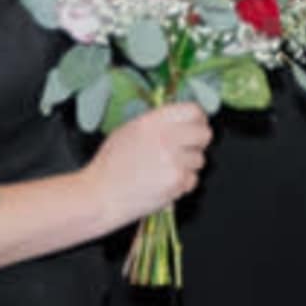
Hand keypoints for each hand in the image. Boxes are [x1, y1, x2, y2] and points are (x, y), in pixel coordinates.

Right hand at [89, 101, 212, 222]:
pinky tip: (162, 183)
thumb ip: (157, 123)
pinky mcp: (177, 181)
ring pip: (200, 160)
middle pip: (205, 134)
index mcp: (152, 122)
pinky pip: (193, 180)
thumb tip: (181, 121)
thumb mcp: (128, 131)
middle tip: (184, 150)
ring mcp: (174, 161)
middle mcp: (166, 138)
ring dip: (187, 166)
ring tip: (163, 170)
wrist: (100, 195)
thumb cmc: (109, 166)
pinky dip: (182, 184)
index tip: (195, 126)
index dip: (198, 119)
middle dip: (197, 143)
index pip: (194, 111)